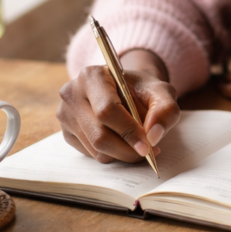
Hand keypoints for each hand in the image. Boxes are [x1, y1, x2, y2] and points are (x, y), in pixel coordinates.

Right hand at [57, 50, 179, 163]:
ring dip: (122, 154)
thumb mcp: (160, 92)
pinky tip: (122, 143)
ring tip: (139, 144)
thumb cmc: (140, 89)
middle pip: (99, 135)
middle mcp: (71, 93)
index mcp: (91, 76)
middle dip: (127, 149)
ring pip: (96, 149)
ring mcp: (65, 115)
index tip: (148, 145)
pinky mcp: (66, 133)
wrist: (124, 89)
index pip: (107, 110)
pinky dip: (112, 155)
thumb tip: (154, 136)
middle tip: (148, 152)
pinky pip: (91, 155)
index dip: (129, 131)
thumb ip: (165, 110)